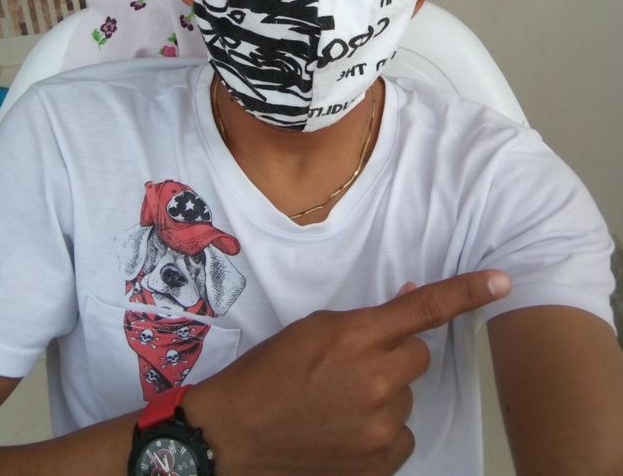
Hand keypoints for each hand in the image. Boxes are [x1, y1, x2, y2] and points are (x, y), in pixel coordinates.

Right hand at [189, 270, 510, 475]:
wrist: (235, 435)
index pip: (423, 310)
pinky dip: (380, 433)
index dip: (466, 293)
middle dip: (394, 356)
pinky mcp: (377, 465)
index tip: (502, 281)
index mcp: (355, 337)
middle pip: (417, 357)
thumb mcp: (313, 329)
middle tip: (355, 366)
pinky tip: (345, 432)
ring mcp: (379, 428)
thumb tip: (408, 302)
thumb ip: (365, 320)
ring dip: (385, 397)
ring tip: (341, 404)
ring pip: (406, 400)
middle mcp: (376, 380)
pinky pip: (399, 438)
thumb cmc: (269, 372)